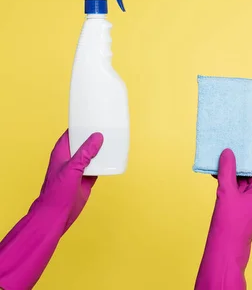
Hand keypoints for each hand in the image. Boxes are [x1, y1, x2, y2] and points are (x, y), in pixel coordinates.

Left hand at [0, 130, 102, 289]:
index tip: (93, 117)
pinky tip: (114, 157)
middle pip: (84, 142)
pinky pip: (98, 166)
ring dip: (102, 149)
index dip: (81, 125)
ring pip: (93, 154)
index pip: (71, 133)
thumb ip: (85, 153)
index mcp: (62, 152)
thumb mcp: (72, 169)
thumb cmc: (57, 192)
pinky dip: (106, 162)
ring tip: (114, 139)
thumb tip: (97, 136)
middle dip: (95, 136)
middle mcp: (70, 159)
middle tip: (108, 127)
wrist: (57, 214)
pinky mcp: (87, 179)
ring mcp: (79, 169)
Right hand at [196, 148, 251, 289]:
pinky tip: (215, 173)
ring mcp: (247, 203)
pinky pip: (234, 189)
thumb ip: (227, 172)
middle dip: (242, 159)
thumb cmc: (229, 225)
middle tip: (232, 146)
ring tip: (221, 156)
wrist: (224, 252)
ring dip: (232, 169)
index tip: (248, 142)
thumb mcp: (227, 194)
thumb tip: (228, 152)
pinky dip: (227, 180)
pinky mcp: (237, 209)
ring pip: (242, 181)